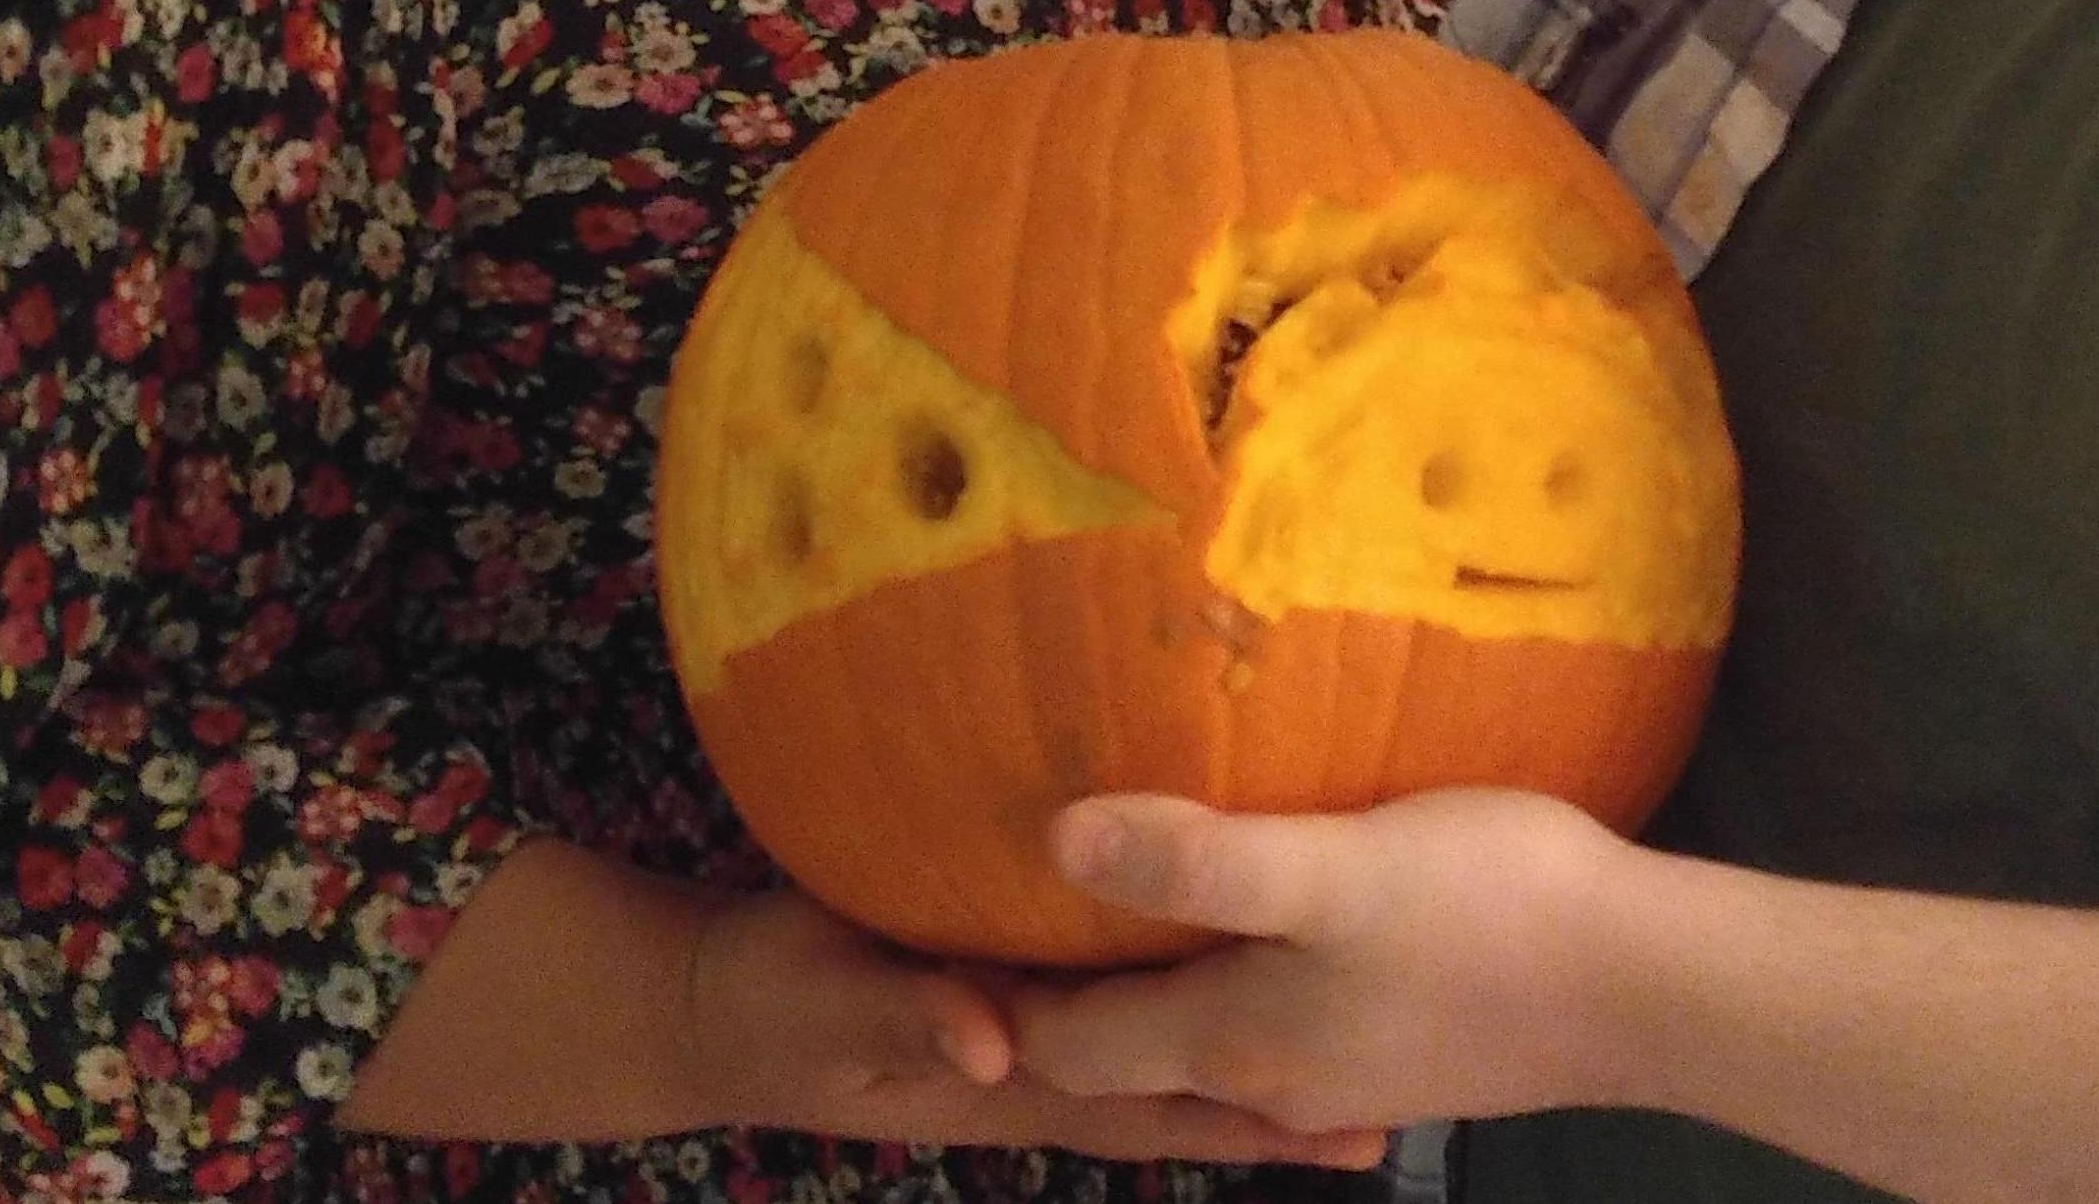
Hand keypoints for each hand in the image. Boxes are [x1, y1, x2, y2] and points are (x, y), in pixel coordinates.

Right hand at [679, 882, 1385, 1166]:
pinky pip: (1112, 1019)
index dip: (1243, 1115)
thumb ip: (907, 1015)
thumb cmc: (775, 1001)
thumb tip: (997, 1039)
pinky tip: (1226, 980)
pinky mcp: (1004, 999)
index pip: (1149, 1107)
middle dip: (1272, 1114)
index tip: (1340, 1115)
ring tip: (1346, 1073)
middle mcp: (1035, 1076)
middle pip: (1174, 1102)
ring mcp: (1024, 1049)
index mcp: (1010, 1083)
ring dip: (1240, 1072)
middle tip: (1385, 1119)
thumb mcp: (831, 1004)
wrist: (713, 1004)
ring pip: (1154, 1069)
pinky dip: (1176, 1016)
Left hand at [1010, 787, 1625, 1136]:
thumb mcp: (1328, 868)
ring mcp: (1339, 1071)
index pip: (1070, 1047)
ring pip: (1202, 1042)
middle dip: (1062, 996)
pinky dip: (1229, 986)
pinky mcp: (1397, 1040)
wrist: (1641, 986)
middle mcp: (1270, 1077)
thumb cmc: (1480, 911)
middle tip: (1006, 903)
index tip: (946, 920)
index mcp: (1234, 1041)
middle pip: (1129, 1055)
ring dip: (1147, 988)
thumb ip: (1197, 858)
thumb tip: (1055, 841)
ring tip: (1114, 896)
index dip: (1000, 999)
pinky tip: (1249, 929)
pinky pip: (1274, 1027)